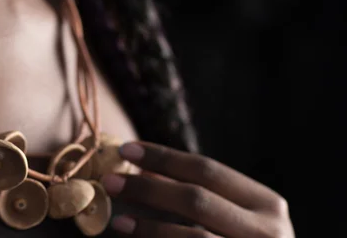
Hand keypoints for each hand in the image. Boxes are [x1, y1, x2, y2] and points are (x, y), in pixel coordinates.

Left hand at [101, 142, 294, 237]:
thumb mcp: (233, 217)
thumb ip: (198, 194)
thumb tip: (143, 168)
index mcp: (266, 204)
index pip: (206, 169)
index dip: (163, 157)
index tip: (126, 148)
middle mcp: (267, 231)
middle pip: (196, 199)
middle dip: (148, 187)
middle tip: (111, 181)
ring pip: (192, 236)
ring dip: (148, 226)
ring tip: (117, 220)